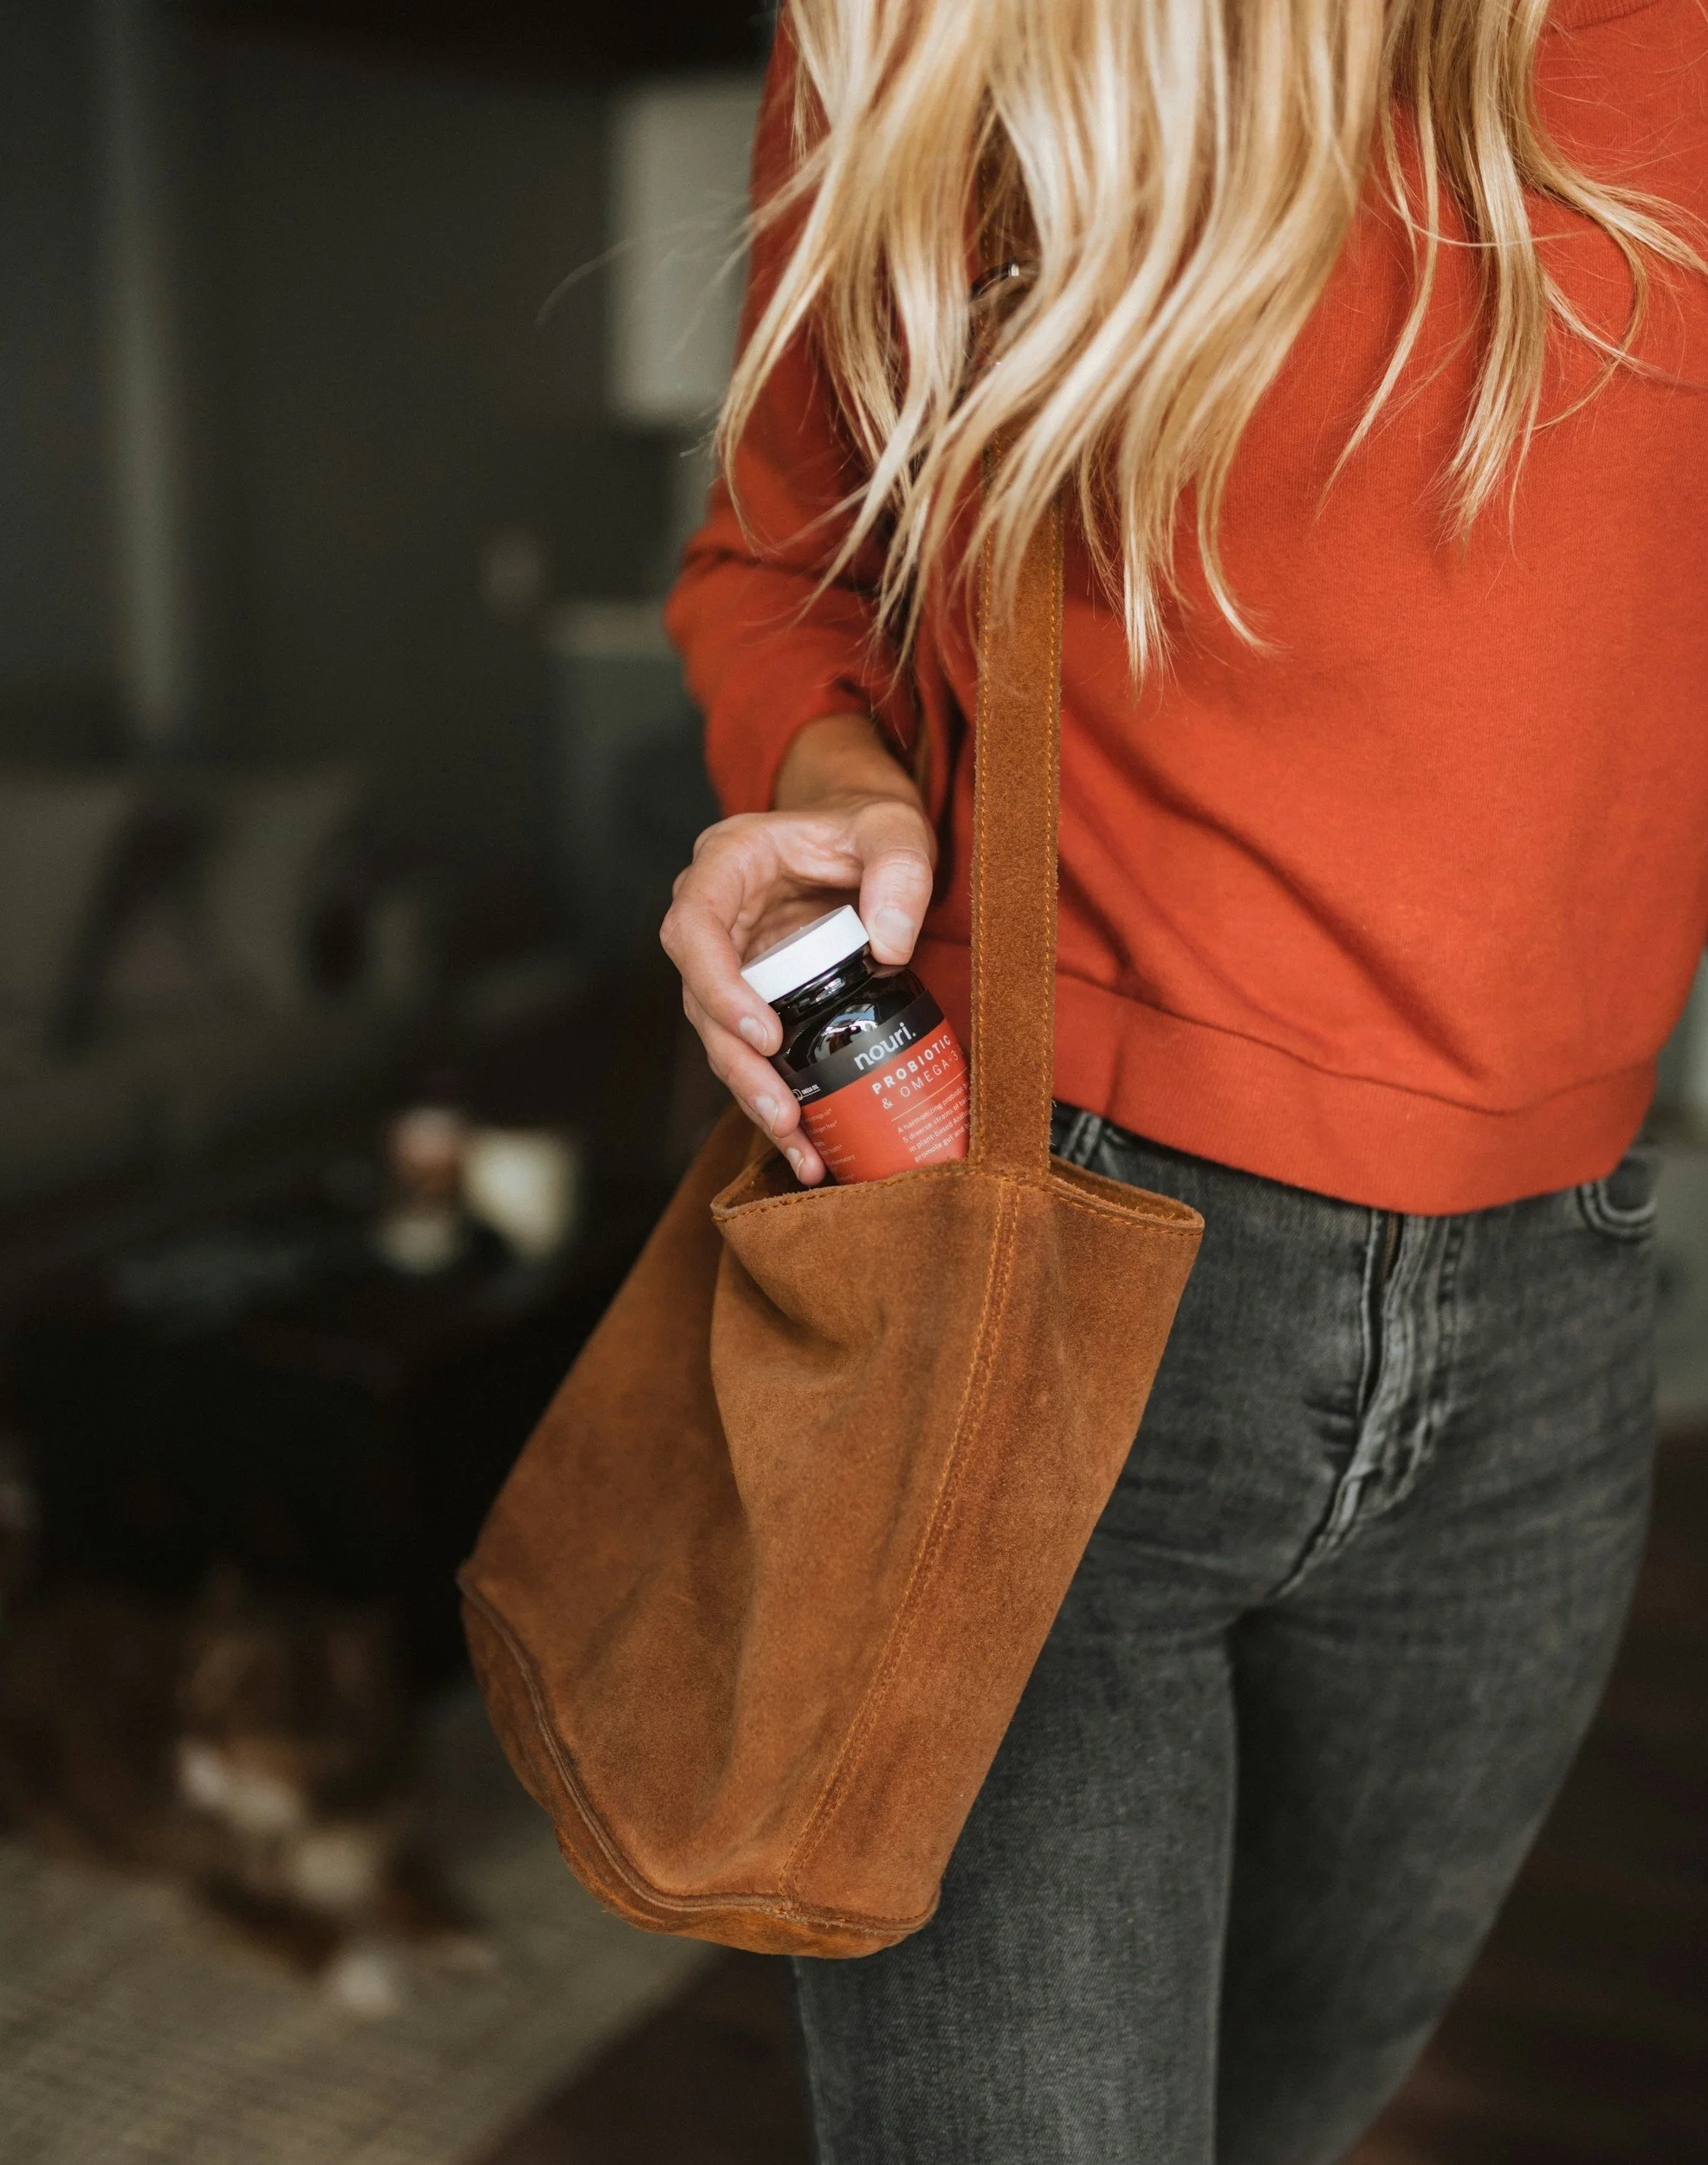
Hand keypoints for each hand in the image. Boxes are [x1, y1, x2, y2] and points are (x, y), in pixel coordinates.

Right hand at [660, 714, 934, 1183]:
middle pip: (700, 999)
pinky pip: (753, 1049)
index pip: (694, 927)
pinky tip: (806, 1139)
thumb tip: (890, 946)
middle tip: (782, 1112)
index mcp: (727, 863)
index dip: (718, 986)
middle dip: (738, 1065)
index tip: (764, 1034)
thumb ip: (900, 872)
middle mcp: (715, 914)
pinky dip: (778, 1093)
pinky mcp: (756, 993)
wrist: (866, 834)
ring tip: (797, 1142)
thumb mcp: (894, 828)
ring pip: (721, 1036)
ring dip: (754, 1093)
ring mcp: (732, 958)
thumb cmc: (868, 823)